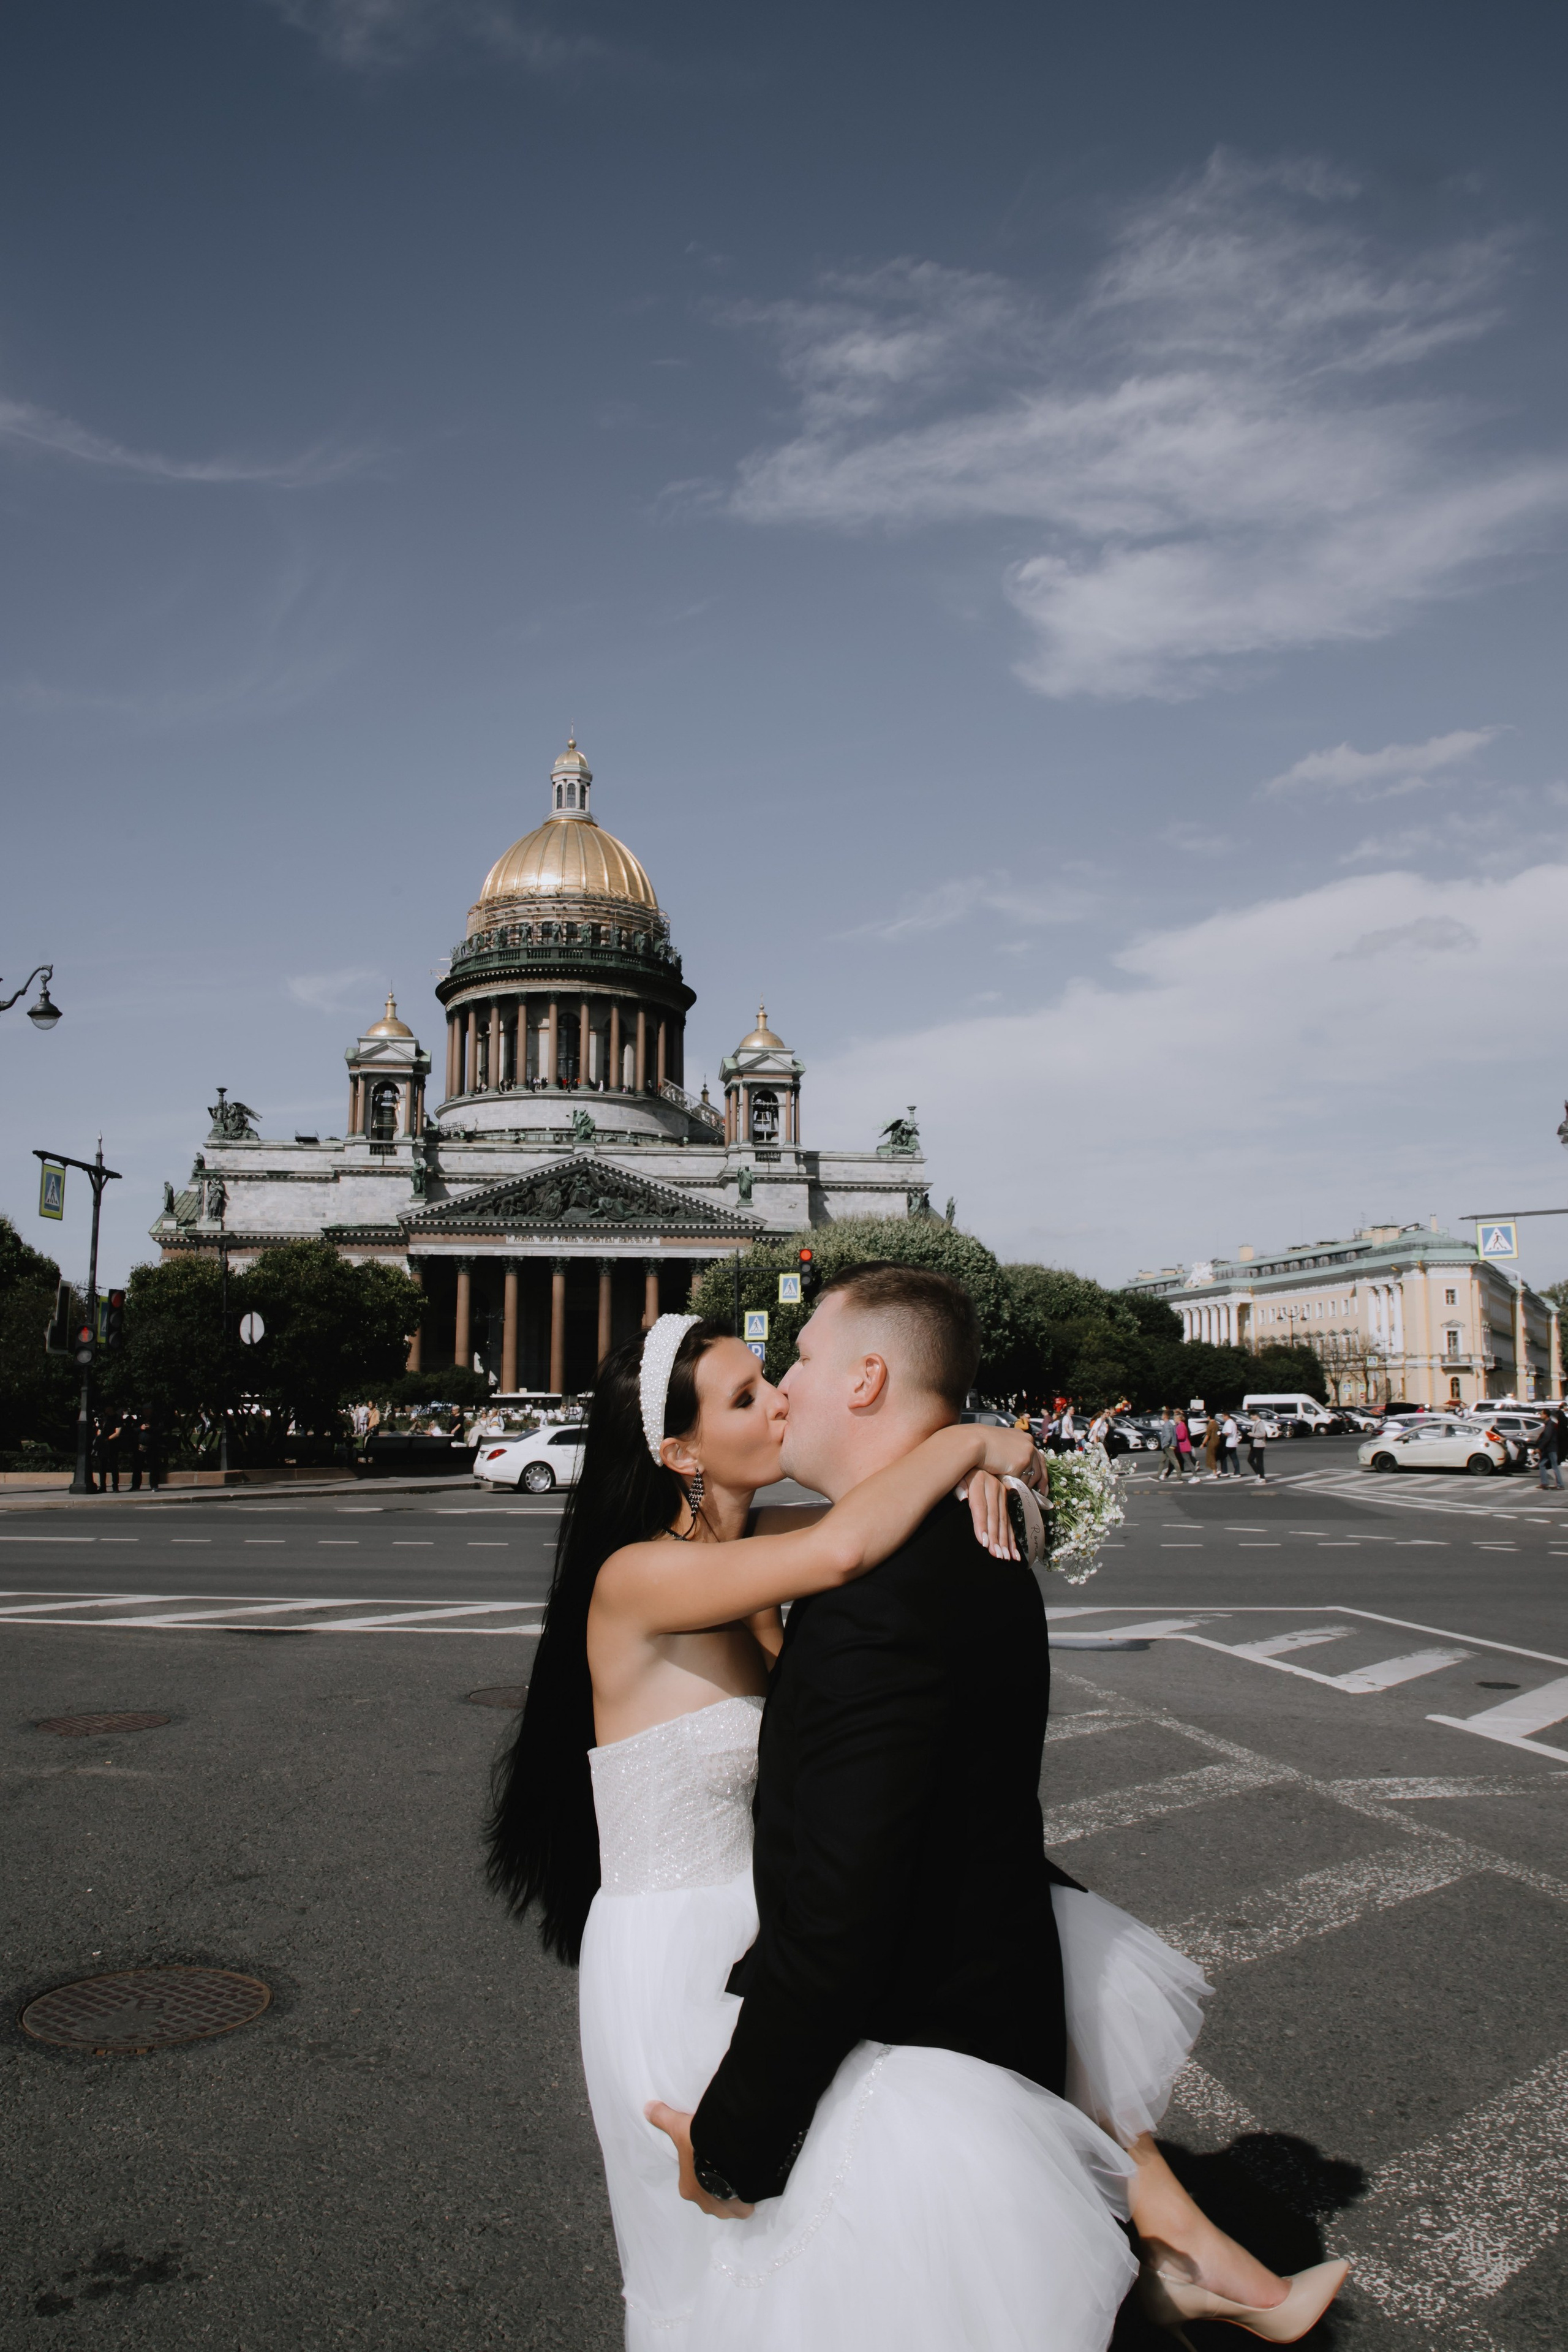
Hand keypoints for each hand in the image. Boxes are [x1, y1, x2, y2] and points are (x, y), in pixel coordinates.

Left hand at [645, 2103, 754, 2218]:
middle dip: (716, 2183)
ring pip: (727, 2203)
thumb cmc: (700, 2146)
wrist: (729, 2155)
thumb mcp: (680, 2128)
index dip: (700, 2167)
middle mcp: (704, 2203)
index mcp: (688, 2188)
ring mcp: (724, 2209)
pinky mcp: (742, 2209)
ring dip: (732, 2193)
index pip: (692, 2181)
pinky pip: (745, 2206)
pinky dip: (748, 2197)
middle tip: (725, 2163)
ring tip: (739, 2173)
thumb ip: (664, 2118)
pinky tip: (751, 2181)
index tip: (710, 2155)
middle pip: (710, 2195)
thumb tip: (647, 2109)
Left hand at [959, 1469, 1019, 1558]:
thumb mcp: (957, 1474)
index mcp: (980, 1482)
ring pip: (1004, 1520)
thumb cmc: (961, 1471)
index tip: (983, 1542)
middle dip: (996, 1537)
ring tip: (1006, 1557)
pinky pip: (1009, 1521)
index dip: (981, 1524)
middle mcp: (994, 1488)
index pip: (980, 1507)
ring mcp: (1002, 1495)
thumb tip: (963, 1497)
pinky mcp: (1006, 1501)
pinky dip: (1012, 1538)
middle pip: (995, 1516)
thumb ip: (958, 1485)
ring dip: (1006, 1541)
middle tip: (997, 1555)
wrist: (976, 1455)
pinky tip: (1015, 1553)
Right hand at [975, 1427, 1043, 1484]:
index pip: (1038, 1456)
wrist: (974, 1442)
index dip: (1041, 1470)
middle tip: (1042, 1494)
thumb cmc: (980, 1443)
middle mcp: (1028, 1444)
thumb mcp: (1000, 1445)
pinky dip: (1015, 1486)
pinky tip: (1008, 1487)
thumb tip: (1015, 1469)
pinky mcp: (1021, 1463)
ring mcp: (1026, 1453)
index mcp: (1023, 1437)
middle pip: (1039, 1467)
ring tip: (1015, 1490)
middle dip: (1041, 1482)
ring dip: (1023, 1485)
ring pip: (1030, 1477)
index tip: (1043, 1483)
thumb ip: (1010, 1454)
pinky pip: (1020, 1481)